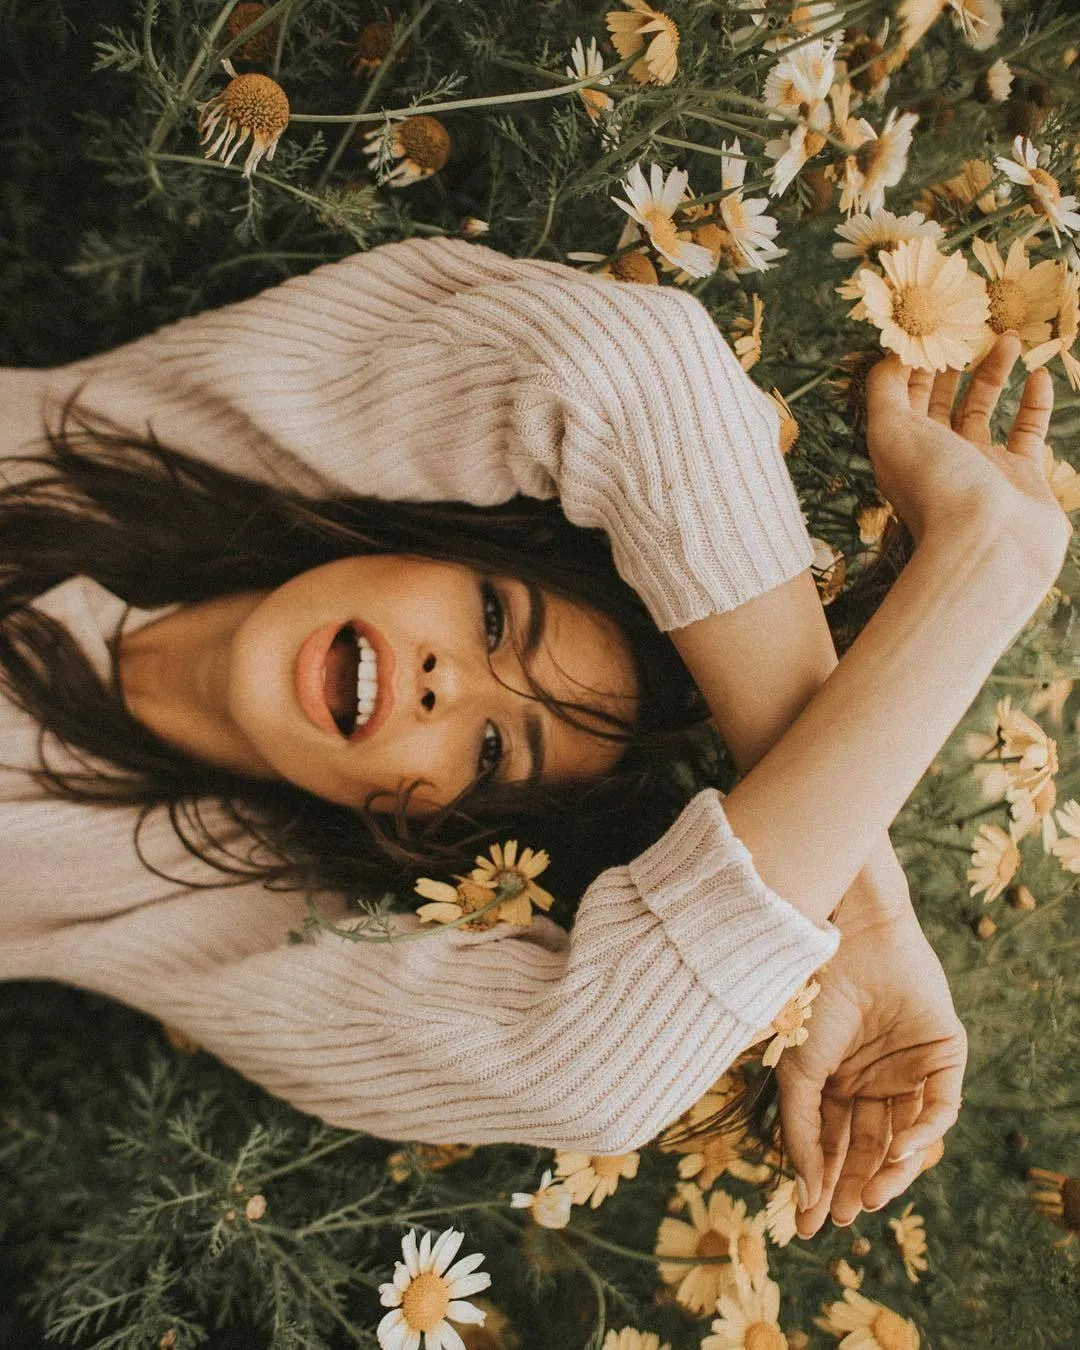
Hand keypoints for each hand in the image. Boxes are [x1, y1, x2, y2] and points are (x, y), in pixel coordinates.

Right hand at [774, 903, 966, 1236]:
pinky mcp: (944, 1055)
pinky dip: (924, 1135)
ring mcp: (909, 1069)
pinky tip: (898, 1153)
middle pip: (867, 1147)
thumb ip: (800, 1133)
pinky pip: (941, 1108)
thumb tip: (805, 1199)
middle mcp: (871, 1079)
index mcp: (833, 1081)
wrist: (848, 937)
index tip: (808, 1225)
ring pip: (905, 1137)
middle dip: (855, 1185)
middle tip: (845, 1218)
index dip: (821, 1184)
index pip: (830, 1144)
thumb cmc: (813, 996)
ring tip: (871, 1197)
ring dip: (890, 1170)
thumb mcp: (797, 1072)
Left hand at [865, 332, 1070, 578]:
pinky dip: (1034, 402)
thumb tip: (893, 353)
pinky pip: (1028, 432)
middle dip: (956, 362)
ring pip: (985, 409)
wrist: (988, 544)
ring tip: (1009, 336)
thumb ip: (884, 388)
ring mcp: (981, 467)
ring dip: (995, 372)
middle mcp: (938, 457)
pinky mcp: (1021, 477)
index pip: (903, 396)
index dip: (915, 360)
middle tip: (973, 323)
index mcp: (902, 448)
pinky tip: (1038, 375)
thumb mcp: (889, 429)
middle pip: (943, 400)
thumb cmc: (934, 485)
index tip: (932, 323)